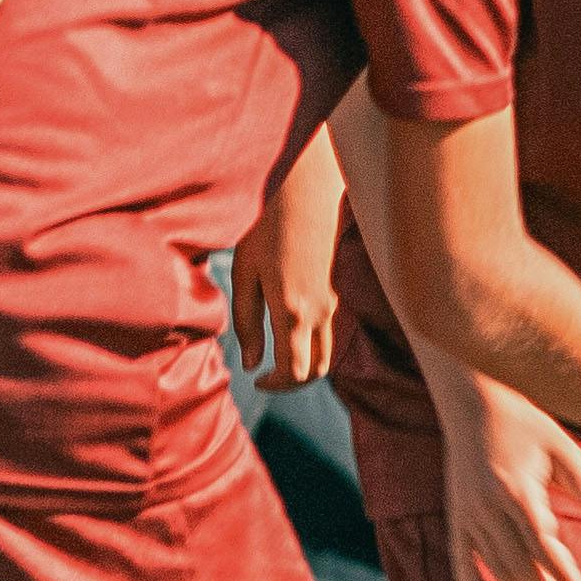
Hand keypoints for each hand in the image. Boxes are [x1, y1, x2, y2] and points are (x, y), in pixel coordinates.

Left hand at [229, 196, 337, 389]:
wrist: (307, 195)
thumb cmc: (267, 229)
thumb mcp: (245, 274)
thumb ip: (246, 322)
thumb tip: (251, 362)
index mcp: (292, 311)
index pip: (294, 370)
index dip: (276, 385)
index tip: (256, 380)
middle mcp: (319, 313)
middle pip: (317, 369)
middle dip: (293, 383)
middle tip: (267, 378)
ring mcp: (332, 303)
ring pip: (326, 353)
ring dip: (303, 364)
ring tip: (275, 357)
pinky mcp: (334, 293)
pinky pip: (327, 333)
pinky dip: (310, 345)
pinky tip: (287, 331)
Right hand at [442, 391, 580, 580]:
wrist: (472, 402)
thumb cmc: (524, 422)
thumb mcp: (561, 445)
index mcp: (518, 491)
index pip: (543, 545)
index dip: (563, 575)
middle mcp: (489, 507)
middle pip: (519, 563)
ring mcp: (469, 513)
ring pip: (494, 565)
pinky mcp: (456, 514)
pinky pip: (461, 557)